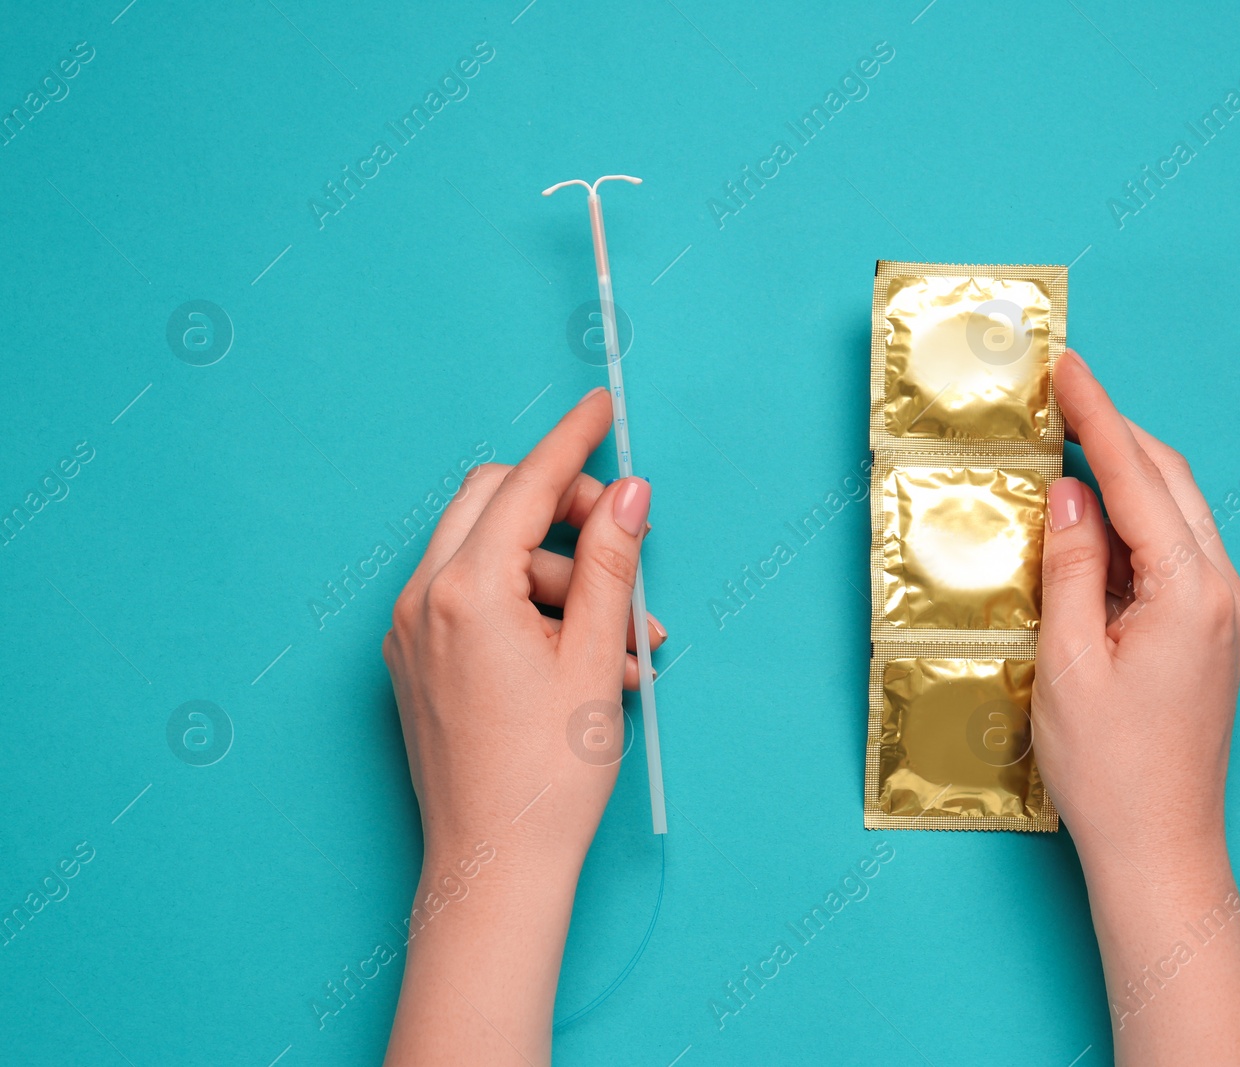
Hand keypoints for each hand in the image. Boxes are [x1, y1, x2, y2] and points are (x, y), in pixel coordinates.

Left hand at [382, 388, 662, 1065]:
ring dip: (558, 577)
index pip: (524, 485)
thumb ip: (610, 562)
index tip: (601, 406)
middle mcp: (421, 601)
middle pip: (490, 503)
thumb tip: (626, 493)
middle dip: (560, 509)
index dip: (571, 442)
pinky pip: (471, 601)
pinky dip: (527, 609)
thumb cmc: (549, 777)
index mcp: (465, 593)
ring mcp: (409, 634)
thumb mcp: (597, 657)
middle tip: (619, 539)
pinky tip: (584, 658)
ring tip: (625, 642)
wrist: (495, 867)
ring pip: (487, 555)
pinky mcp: (414, 663)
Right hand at [1032, 349, 1239, 1064]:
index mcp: (1190, 591)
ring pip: (1177, 510)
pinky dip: (1133, 518)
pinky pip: (1175, 548)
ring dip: (1124, 471)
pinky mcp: (1212, 632)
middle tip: (1059, 391)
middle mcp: (1223, 590)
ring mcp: (1225, 611)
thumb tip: (1066, 488)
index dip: (1095, 414)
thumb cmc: (1108, 770)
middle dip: (1114, 429)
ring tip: (1065, 442)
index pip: (1135, 477)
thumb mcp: (1068, 661)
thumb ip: (1069, 565)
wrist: (1160, 850)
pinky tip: (1089, 519)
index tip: (1065, 363)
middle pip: (1170, 480)